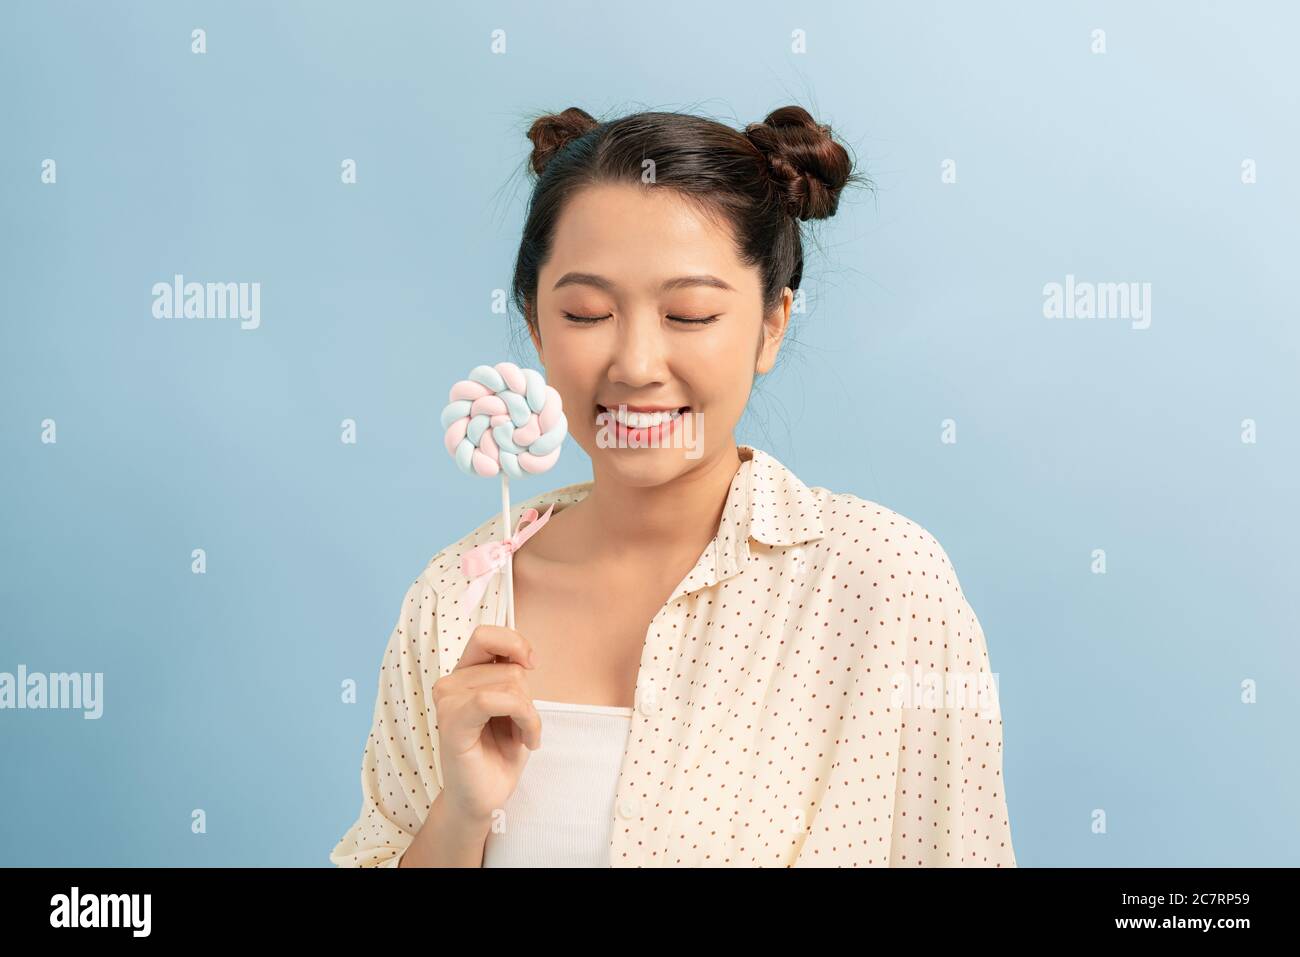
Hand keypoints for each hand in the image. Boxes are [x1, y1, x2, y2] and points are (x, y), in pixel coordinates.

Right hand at [429, 624, 541, 826]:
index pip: (486, 635)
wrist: (484, 799)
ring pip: (510, 684)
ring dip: (530, 715)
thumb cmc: (498, 754)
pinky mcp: (451, 722)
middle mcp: (451, 683)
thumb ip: (512, 677)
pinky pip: (492, 700)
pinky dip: (522, 719)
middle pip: (510, 668)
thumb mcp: (514, 706)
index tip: (532, 663)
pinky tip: (525, 741)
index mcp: (464, 675)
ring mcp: (447, 701)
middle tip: (524, 728)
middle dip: (529, 699)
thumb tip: (525, 659)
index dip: (514, 642)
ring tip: (522, 737)